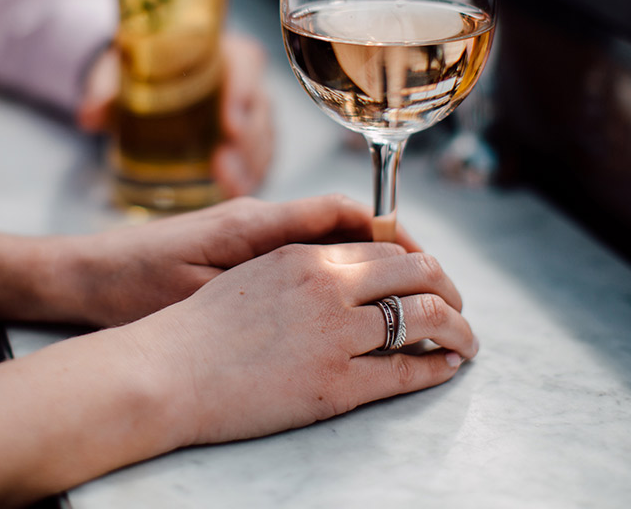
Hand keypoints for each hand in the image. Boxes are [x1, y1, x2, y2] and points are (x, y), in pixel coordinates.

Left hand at [52, 195, 420, 327]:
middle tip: (429, 280)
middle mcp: (255, 217)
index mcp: (251, 223)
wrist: (82, 276)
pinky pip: (298, 247)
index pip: (336, 211)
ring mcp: (246, 229)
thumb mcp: (196, 289)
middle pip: (340, 220)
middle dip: (388, 245)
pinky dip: (330, 264)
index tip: (422, 258)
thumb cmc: (130, 286)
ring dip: (362, 256)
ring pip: (322, 234)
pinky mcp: (236, 245)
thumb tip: (325, 273)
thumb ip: (259, 275)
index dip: (386, 229)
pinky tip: (345, 294)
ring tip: (401, 290)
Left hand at [76, 33, 273, 196]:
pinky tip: (233, 194)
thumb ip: (104, 91)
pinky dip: (250, 177)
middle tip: (222, 164)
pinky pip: (259, 159)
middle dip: (247, 140)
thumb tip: (87, 116)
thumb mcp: (120, 71)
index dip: (243, 92)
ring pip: (263, 137)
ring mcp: (249, 112)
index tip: (228, 122)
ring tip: (228, 186)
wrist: (142, 79)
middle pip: (259, 108)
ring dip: (250, 164)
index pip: (247, 64)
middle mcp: (243, 79)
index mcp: (222, 50)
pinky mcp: (247, 141)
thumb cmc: (139, 68)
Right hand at [120, 240, 478, 446]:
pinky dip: (435, 367)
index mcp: (305, 255)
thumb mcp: (249, 273)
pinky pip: (405, 371)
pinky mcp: (335, 384)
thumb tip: (335, 271)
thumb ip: (297, 266)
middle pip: (417, 273)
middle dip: (448, 289)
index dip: (417, 261)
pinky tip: (447, 366)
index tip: (428, 275)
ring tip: (466, 340)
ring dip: (456, 328)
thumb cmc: (195, 327)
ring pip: (422, 318)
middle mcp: (328, 286)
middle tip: (458, 305)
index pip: (385, 246)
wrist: (164, 370)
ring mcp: (334, 335)